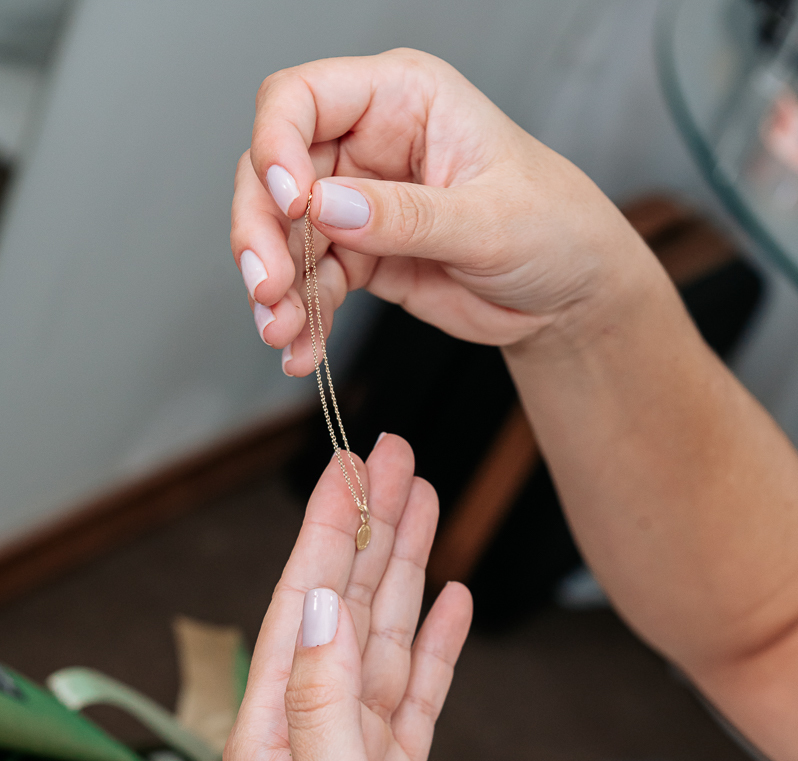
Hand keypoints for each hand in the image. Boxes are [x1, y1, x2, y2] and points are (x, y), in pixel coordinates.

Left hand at [224, 434, 471, 760]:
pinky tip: (445, 604)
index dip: (328, 530)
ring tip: (425, 506)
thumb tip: (326, 599)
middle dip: (369, 531)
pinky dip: (430, 646)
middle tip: (395, 458)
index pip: (303, 604)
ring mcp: (352, 755)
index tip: (349, 464)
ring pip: (381, 642)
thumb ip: (327, 700)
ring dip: (404, 574)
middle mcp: (307, 732)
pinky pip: (412, 694)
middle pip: (344, 607)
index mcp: (275, 731)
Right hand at [230, 49, 638, 375]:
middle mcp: (369, 143)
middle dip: (261, 232)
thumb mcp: (487, 219)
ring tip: (283, 334)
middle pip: (275, 173)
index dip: (276, 146)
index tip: (289, 204)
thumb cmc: (554, 228)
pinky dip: (302, 319)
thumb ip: (406, 215)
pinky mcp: (361, 257)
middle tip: (268, 288)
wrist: (569, 298)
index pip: (302, 99)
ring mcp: (360, 203)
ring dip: (276, 289)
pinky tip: (301, 351)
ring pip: (285, 236)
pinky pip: (313, 285)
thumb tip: (327, 208)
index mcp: (403, 99)